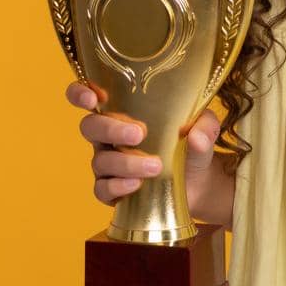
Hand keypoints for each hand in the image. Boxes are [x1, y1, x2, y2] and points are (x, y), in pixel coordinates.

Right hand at [65, 82, 220, 209]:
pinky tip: (136, 185)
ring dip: (126, 162)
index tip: (92, 97)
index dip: (80, 93)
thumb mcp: (205, 128)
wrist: (200, 183)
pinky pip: (102, 189)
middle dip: (110, 129)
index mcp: (124, 111)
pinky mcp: (113, 191)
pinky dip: (117, 187)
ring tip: (156, 167)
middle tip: (139, 133)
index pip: (90, 96)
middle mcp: (109, 136)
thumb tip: (195, 136)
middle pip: (90, 127)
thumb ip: (204, 125)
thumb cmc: (192, 144)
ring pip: (100, 160)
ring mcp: (108, 164)